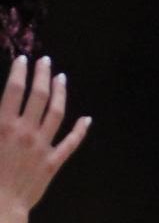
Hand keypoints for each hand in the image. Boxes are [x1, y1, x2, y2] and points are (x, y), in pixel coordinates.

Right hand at [0, 55, 90, 214]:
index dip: (20, 72)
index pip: (15, 90)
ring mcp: (42, 146)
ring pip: (57, 112)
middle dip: (43, 75)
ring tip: (62, 77)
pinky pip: (70, 143)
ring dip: (61, 93)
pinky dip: (80, 130)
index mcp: (4, 125)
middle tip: (45, 61)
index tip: (23, 60)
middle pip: (40, 95)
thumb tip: (2, 107)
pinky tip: (86, 119)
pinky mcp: (52, 162)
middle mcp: (26, 131)